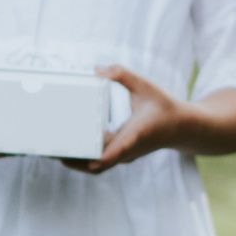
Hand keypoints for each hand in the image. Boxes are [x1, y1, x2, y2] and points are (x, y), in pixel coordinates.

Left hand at [64, 65, 186, 175]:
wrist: (181, 128)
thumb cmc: (163, 106)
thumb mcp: (145, 86)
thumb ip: (122, 75)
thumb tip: (98, 69)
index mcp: (137, 133)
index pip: (120, 149)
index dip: (105, 156)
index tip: (92, 161)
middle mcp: (129, 148)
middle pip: (101, 163)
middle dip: (78, 161)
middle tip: (55, 153)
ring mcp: (125, 154)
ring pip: (99, 166)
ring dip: (79, 162)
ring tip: (55, 153)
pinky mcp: (122, 154)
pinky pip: (101, 160)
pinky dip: (86, 157)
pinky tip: (70, 147)